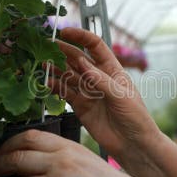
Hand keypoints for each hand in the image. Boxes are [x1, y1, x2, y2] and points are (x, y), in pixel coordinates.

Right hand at [50, 27, 161, 161]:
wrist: (133, 145)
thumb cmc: (136, 118)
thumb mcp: (121, 96)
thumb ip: (100, 80)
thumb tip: (81, 62)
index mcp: (112, 69)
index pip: (95, 46)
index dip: (80, 36)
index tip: (65, 32)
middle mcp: (98, 77)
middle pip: (76, 58)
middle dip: (61, 50)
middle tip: (44, 45)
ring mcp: (88, 91)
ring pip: (67, 75)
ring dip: (54, 68)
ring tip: (40, 62)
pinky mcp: (80, 106)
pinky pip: (64, 93)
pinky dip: (53, 86)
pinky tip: (44, 82)